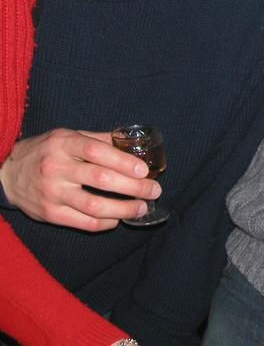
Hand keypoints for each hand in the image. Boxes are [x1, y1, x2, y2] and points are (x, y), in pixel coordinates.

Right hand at [0, 129, 161, 231]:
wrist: (8, 174)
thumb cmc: (46, 152)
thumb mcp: (68, 136)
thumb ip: (98, 140)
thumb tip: (133, 143)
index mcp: (64, 144)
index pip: (97, 152)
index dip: (123, 161)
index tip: (144, 170)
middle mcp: (57, 168)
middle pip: (100, 179)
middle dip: (133, 187)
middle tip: (154, 190)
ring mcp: (52, 193)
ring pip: (94, 205)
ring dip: (124, 208)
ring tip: (142, 207)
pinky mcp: (50, 214)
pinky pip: (84, 223)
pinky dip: (106, 222)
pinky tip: (119, 218)